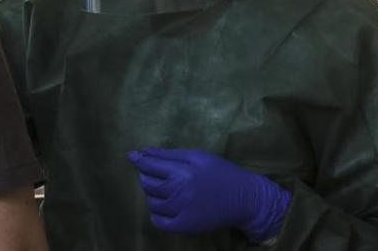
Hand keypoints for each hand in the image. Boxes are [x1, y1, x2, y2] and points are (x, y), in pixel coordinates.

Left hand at [128, 148, 290, 242]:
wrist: (245, 198)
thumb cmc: (221, 172)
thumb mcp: (198, 156)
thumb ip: (169, 154)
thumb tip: (144, 151)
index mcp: (182, 171)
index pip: (150, 165)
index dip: (138, 159)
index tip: (132, 155)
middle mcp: (179, 192)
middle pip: (147, 183)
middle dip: (145, 175)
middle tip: (154, 173)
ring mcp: (181, 211)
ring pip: (151, 202)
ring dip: (151, 194)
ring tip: (162, 189)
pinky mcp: (185, 226)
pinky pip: (159, 222)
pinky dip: (156, 214)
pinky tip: (163, 207)